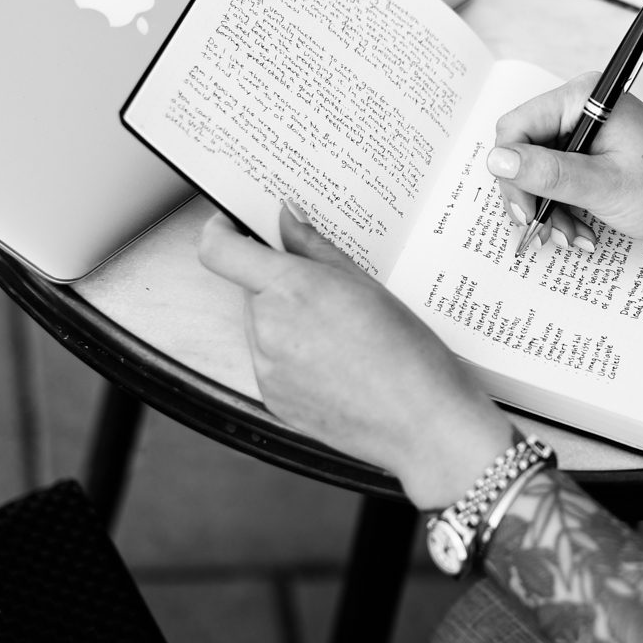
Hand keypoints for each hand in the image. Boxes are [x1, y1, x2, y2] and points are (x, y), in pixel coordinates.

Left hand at [197, 206, 515, 509]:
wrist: (422, 423)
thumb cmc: (408, 354)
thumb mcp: (368, 285)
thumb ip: (315, 248)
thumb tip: (287, 220)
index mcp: (290, 290)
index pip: (219, 250)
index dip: (221, 231)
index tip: (234, 226)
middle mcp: (267, 329)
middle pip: (250, 290)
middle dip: (279, 285)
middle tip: (328, 292)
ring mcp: (267, 370)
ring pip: (262, 327)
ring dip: (287, 322)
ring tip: (342, 336)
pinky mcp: (273, 400)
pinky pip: (271, 364)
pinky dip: (294, 358)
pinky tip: (337, 365)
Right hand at [487, 74, 642, 255]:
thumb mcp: (603, 187)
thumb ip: (548, 173)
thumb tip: (496, 160)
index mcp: (585, 98)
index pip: (516, 127)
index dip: (511, 172)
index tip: (523, 213)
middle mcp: (585, 106)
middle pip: (525, 150)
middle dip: (534, 197)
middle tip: (545, 233)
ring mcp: (591, 129)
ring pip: (541, 170)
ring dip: (551, 209)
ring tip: (573, 239)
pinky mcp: (597, 152)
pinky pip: (562, 178)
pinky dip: (566, 209)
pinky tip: (583, 232)